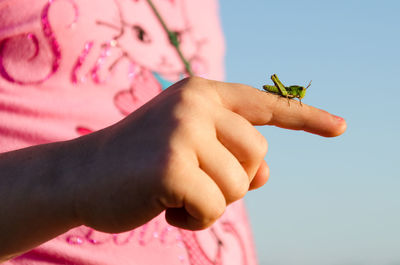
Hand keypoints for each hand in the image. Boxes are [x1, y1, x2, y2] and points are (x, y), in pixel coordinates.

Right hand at [74, 77, 345, 231]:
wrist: (82, 175)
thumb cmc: (140, 163)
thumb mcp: (192, 152)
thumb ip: (233, 156)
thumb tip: (268, 173)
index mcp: (201, 93)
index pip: (264, 104)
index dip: (306, 118)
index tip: (340, 128)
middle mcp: (195, 103)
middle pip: (257, 154)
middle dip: (231, 178)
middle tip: (189, 177)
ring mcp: (183, 131)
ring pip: (240, 185)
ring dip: (211, 200)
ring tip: (172, 190)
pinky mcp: (172, 165)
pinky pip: (213, 207)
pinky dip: (194, 217)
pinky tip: (162, 205)